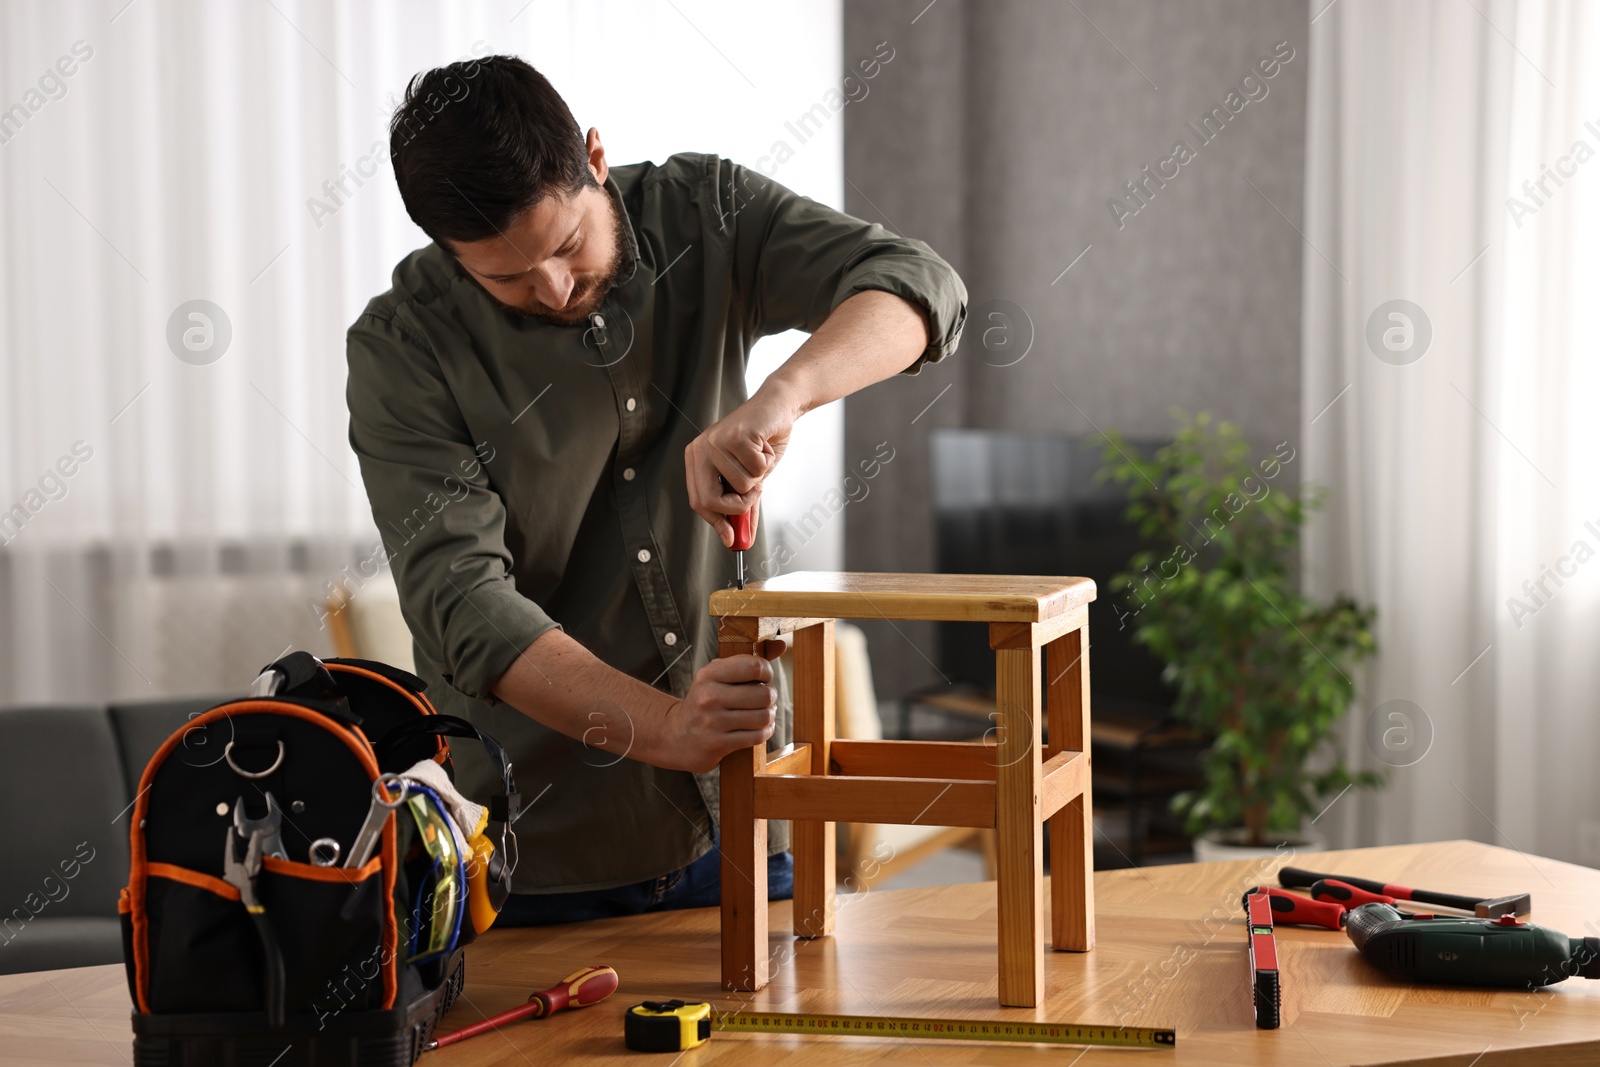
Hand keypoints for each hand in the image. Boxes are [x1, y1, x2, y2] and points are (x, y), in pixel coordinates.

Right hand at [653, 640, 786, 772]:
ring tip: (763, 714)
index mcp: (709, 674)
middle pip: (764, 695)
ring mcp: (712, 722)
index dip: (767, 672)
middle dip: (770, 697)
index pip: (754, 666)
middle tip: (765, 699)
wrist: (677, 735)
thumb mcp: (719, 675)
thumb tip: (782, 645)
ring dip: (769, 716)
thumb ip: (750, 661)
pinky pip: (756, 737)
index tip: (763, 678)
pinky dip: (764, 732)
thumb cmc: (706, 701)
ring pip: (763, 717)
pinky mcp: (717, 744)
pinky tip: (759, 728)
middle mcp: (709, 697)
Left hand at [685, 383, 802, 546]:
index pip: (698, 502)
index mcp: (696, 459)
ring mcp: (716, 441)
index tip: (732, 538)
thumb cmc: (761, 443)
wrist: (777, 408)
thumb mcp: (749, 480)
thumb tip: (739, 540)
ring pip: (740, 485)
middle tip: (755, 493)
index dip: (716, 522)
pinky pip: (756, 469)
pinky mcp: (737, 435)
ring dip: (759, 477)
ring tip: (760, 456)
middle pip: (709, 501)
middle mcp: (700, 449)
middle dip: (738, 506)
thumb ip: (743, 510)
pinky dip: (767, 461)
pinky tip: (765, 444)